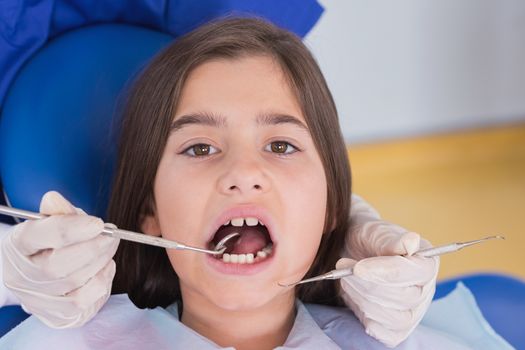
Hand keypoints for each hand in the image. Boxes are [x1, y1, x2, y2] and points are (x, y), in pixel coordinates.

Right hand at [1, 191, 118, 327]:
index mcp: (18, 245)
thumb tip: (54, 199)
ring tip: (109, 247)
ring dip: (100, 263)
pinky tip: (104, 268)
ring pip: (74, 284)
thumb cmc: (49, 240)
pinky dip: (101, 283)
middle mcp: (21, 276)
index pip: (39, 236)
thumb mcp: (51, 221)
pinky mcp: (55, 316)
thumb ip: (59, 211)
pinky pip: (83, 303)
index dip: (71, 229)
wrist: (36, 271)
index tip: (98, 223)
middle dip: (93, 248)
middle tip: (111, 235)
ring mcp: (36, 300)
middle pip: (58, 266)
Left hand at [339, 195, 438, 346]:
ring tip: (345, 278)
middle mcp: (424, 290)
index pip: (416, 273)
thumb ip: (392, 240)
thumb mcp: (375, 232)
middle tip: (343, 266)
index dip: (387, 272)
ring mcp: (411, 312)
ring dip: (362, 298)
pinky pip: (383, 333)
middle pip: (404, 298)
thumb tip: (412, 241)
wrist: (350, 249)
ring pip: (394, 318)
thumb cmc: (367, 239)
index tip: (359, 268)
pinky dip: (364, 317)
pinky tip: (353, 296)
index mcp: (427, 263)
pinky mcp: (394, 328)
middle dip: (368, 284)